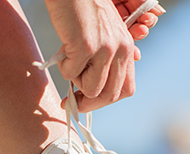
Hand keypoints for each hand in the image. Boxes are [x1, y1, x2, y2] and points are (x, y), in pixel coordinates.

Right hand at [43, 0, 162, 111]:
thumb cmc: (82, 13)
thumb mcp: (103, 37)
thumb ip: (106, 62)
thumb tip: (94, 93)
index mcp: (127, 48)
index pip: (125, 90)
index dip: (105, 101)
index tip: (89, 102)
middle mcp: (120, 49)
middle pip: (109, 96)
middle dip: (88, 104)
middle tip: (71, 102)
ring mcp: (104, 49)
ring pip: (90, 89)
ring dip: (74, 81)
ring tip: (69, 60)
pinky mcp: (86, 47)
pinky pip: (70, 75)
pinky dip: (63, 67)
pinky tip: (63, 50)